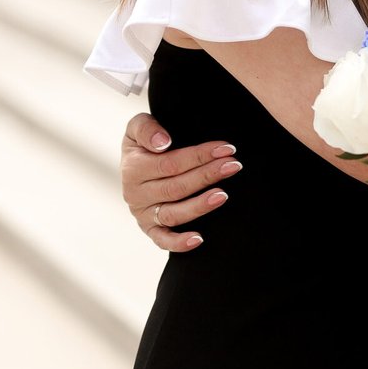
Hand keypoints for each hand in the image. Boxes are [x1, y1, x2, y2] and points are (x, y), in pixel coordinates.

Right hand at [121, 112, 242, 251]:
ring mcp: (143, 214)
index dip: (200, 156)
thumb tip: (163, 143)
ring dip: (200, 205)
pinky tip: (199, 239)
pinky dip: (179, 243)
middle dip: (207, 175)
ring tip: (223, 195)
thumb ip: (146, 128)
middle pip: (176, 187)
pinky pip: (162, 240)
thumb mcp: (138, 126)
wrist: (136, 162)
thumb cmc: (145, 142)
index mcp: (133, 168)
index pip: (171, 164)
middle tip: (234, 165)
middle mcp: (135, 194)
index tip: (226, 148)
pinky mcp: (149, 229)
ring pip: (173, 214)